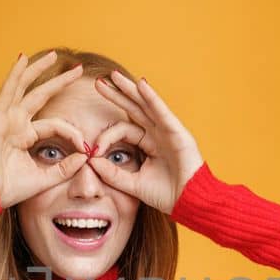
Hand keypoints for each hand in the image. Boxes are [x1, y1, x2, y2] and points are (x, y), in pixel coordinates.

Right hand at [0, 52, 91, 208]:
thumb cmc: (10, 188)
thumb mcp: (45, 177)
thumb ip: (65, 168)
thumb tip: (85, 157)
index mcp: (25, 136)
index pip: (55, 125)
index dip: (72, 133)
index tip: (86, 147)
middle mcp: (16, 123)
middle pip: (40, 95)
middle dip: (59, 82)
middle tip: (77, 69)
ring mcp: (6, 118)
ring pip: (24, 87)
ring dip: (38, 69)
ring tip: (53, 55)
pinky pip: (7, 91)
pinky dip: (15, 74)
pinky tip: (22, 59)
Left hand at [87, 70, 204, 213]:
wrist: (189, 203)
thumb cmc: (166, 195)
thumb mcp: (133, 184)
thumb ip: (112, 174)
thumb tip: (90, 161)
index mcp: (148, 144)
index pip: (123, 130)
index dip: (106, 137)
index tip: (92, 150)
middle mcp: (158, 134)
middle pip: (134, 109)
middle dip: (117, 95)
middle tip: (98, 82)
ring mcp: (168, 131)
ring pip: (146, 105)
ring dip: (130, 89)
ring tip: (114, 76)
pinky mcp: (178, 133)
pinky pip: (162, 112)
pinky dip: (152, 98)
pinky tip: (141, 85)